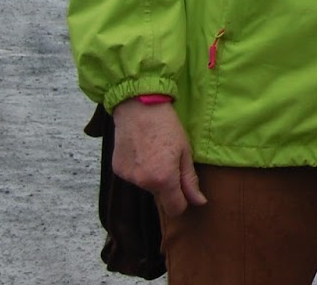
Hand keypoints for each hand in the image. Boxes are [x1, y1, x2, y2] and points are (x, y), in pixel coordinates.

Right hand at [110, 99, 205, 216]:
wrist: (139, 108)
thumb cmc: (168, 127)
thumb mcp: (186, 151)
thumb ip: (190, 180)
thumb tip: (199, 202)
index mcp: (163, 179)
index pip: (174, 208)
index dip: (183, 202)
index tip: (186, 190)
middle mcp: (143, 183)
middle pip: (160, 197)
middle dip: (168, 185)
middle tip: (170, 160)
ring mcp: (128, 177)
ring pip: (147, 186)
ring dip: (153, 176)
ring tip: (155, 152)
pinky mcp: (117, 170)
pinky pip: (134, 177)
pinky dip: (139, 169)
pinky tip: (142, 151)